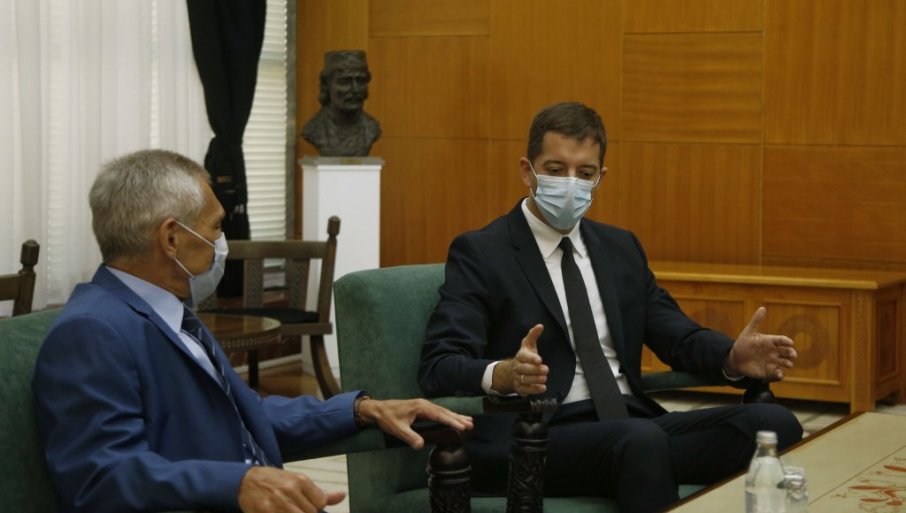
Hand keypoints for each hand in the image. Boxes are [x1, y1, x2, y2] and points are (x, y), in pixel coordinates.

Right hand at [237, 466, 344, 512]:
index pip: (320, 503)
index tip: (306, 505)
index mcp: (300, 480)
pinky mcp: (266, 512)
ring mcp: (277, 503)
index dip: (315, 508)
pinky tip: (279, 511)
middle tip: (295, 507)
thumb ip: (320, 493)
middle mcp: (289, 490)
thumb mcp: (297, 481)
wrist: (246, 481)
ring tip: (287, 509)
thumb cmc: (274, 482)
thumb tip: (342, 495)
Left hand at [356, 398, 472, 448]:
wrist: (378, 410)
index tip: (462, 426)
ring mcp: (424, 406)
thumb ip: (410, 437)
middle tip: (471, 425)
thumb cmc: (387, 418)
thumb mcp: (398, 429)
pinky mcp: (422, 409)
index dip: (451, 421)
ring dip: (455, 417)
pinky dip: (448, 416)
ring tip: (469, 421)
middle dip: (458, 418)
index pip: (439, 415)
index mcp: (420, 407)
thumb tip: (421, 445)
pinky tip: (454, 419)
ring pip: (443, 412)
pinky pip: (438, 413)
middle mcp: (424, 404)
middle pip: (444, 412)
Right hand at [492, 324, 548, 395]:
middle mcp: (517, 367)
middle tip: (546, 369)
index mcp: (520, 356)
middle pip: (524, 369)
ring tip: (544, 378)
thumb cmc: (524, 357)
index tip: (539, 359)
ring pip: (525, 380)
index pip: (523, 357)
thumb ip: (533, 335)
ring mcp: (518, 378)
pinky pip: (525, 390)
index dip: (531, 358)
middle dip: (535, 370)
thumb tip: (540, 326)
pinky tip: (542, 388)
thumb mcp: (528, 345)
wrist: (510, 372)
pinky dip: (534, 390)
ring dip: (535, 380)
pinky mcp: (520, 388)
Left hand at [725, 307, 796, 381]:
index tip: (790, 342)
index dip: (786, 341)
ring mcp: (773, 361)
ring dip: (788, 363)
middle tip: (793, 355)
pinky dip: (780, 374)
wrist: (736, 359)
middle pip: (787, 352)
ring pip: (785, 362)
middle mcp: (774, 351)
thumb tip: (762, 308)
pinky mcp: (769, 371)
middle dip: (791, 353)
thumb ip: (756, 321)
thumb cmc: (743, 344)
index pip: (781, 340)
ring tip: (788, 364)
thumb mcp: (748, 332)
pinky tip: (779, 374)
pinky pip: (778, 373)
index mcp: (771, 341)